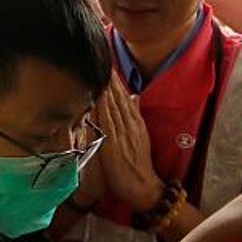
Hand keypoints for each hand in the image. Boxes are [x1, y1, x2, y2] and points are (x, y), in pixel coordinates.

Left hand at [96, 72, 161, 211]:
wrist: (143, 186)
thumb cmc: (137, 165)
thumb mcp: (139, 136)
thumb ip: (134, 116)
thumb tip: (134, 95)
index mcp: (134, 122)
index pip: (123, 95)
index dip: (115, 78)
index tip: (107, 60)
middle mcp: (130, 124)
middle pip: (118, 95)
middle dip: (110, 75)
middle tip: (102, 55)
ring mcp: (123, 133)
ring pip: (113, 104)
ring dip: (107, 86)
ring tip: (100, 67)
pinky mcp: (115, 143)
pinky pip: (108, 121)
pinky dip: (103, 106)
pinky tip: (98, 94)